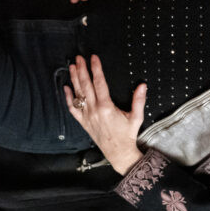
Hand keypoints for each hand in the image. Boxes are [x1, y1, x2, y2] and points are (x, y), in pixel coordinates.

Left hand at [63, 54, 146, 173]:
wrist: (118, 152)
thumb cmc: (127, 135)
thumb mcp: (136, 117)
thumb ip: (139, 100)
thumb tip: (142, 86)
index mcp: (107, 107)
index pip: (99, 83)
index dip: (96, 69)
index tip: (94, 58)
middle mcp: (94, 110)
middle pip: (85, 85)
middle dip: (82, 70)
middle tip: (79, 58)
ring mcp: (87, 116)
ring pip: (78, 94)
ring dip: (74, 79)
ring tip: (72, 66)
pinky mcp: (83, 122)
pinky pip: (72, 108)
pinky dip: (68, 97)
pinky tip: (66, 87)